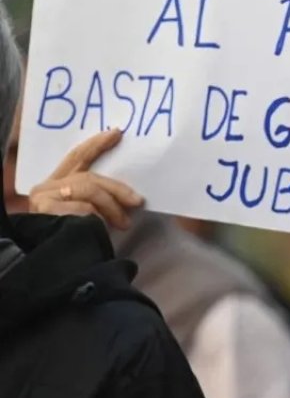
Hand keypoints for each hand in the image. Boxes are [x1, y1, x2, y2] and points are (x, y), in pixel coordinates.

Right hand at [27, 130, 142, 229]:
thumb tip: (132, 197)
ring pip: (88, 189)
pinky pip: (82, 208)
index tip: (117, 134)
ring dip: (111, 208)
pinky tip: (98, 228)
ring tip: (123, 224)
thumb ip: (100, 199)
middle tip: (138, 201)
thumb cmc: (74, 239)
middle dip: (118, 189)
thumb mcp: (90, 214)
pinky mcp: (45, 209)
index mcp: (58, 184)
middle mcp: (47, 187)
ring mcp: (43, 197)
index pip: (78, 157)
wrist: (51, 263)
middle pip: (90, 177)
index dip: (97, 145)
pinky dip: (96, 218)